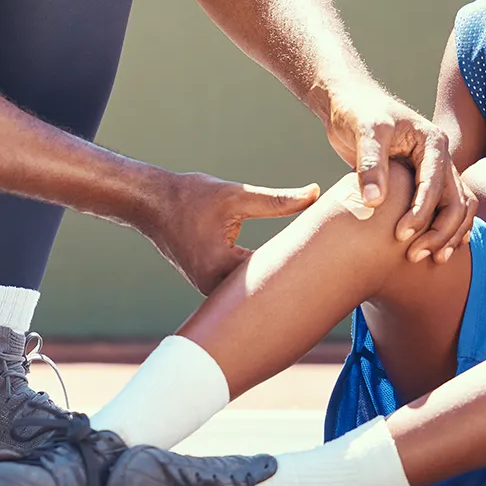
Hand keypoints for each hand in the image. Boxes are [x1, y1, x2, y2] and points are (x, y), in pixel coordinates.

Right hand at [141, 170, 320, 292]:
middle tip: (335, 288)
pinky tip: (284, 278)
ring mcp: (209, 288)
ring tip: (315, 288)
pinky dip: (259, 281)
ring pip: (250, 293)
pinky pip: (240, 288)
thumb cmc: (190, 196)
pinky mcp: (208, 282)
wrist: (150, 203)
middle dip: (294, 287)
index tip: (335, 275)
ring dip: (275, 285)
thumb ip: (278, 200)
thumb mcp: (237, 195)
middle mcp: (213, 286)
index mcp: (221, 267)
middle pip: (263, 293)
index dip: (303, 274)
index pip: (271, 277)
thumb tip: (316, 193)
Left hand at [320, 80, 460, 257]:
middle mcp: (441, 157)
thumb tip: (374, 202)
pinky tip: (438, 250)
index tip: (401, 235)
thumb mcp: (363, 132)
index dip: (421, 212)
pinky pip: (447, 208)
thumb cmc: (357, 113)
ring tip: (430, 259)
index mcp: (433, 142)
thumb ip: (370, 164)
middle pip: (456, 201)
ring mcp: (436, 170)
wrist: (351, 105)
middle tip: (414, 255)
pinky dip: (447, 229)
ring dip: (447, 234)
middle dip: (440, 231)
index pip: (436, 184)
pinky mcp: (426, 181)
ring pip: (458, 208)